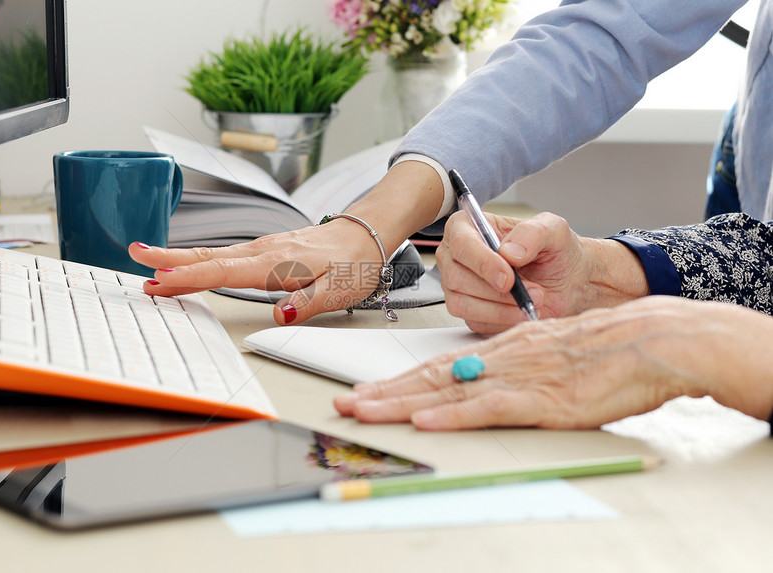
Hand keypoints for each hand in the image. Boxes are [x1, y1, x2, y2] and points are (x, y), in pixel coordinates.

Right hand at [129, 220, 385, 324]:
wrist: (366, 235)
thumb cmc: (354, 263)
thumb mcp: (340, 289)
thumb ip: (308, 302)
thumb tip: (280, 314)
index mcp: (276, 264)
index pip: (224, 271)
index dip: (189, 277)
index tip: (159, 280)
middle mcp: (264, 252)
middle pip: (209, 256)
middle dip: (170, 259)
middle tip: (135, 257)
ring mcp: (263, 248)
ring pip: (214, 253)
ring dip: (180, 257)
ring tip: (150, 260)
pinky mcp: (266, 250)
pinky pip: (226, 253)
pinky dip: (201, 257)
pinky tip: (190, 261)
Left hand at [334, 297, 772, 429]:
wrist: (654, 339)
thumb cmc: (611, 347)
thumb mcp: (554, 350)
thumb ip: (519, 364)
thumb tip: (487, 380)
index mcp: (506, 347)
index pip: (442, 365)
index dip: (401, 381)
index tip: (369, 391)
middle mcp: (502, 359)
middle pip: (432, 377)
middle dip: (385, 392)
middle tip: (346, 402)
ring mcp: (520, 377)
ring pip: (449, 390)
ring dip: (402, 403)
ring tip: (364, 410)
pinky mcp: (543, 398)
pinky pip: (489, 407)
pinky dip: (453, 415)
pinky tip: (425, 420)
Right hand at [436, 210, 648, 333]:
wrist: (577, 287)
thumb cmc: (565, 256)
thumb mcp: (558, 232)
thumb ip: (535, 233)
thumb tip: (508, 247)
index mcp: (473, 228)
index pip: (459, 242)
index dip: (481, 261)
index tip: (509, 275)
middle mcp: (462, 256)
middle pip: (454, 276)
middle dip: (494, 289)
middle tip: (527, 292)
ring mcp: (463, 286)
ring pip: (461, 301)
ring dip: (499, 308)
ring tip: (531, 302)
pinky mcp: (472, 312)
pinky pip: (473, 322)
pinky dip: (501, 322)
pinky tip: (524, 314)